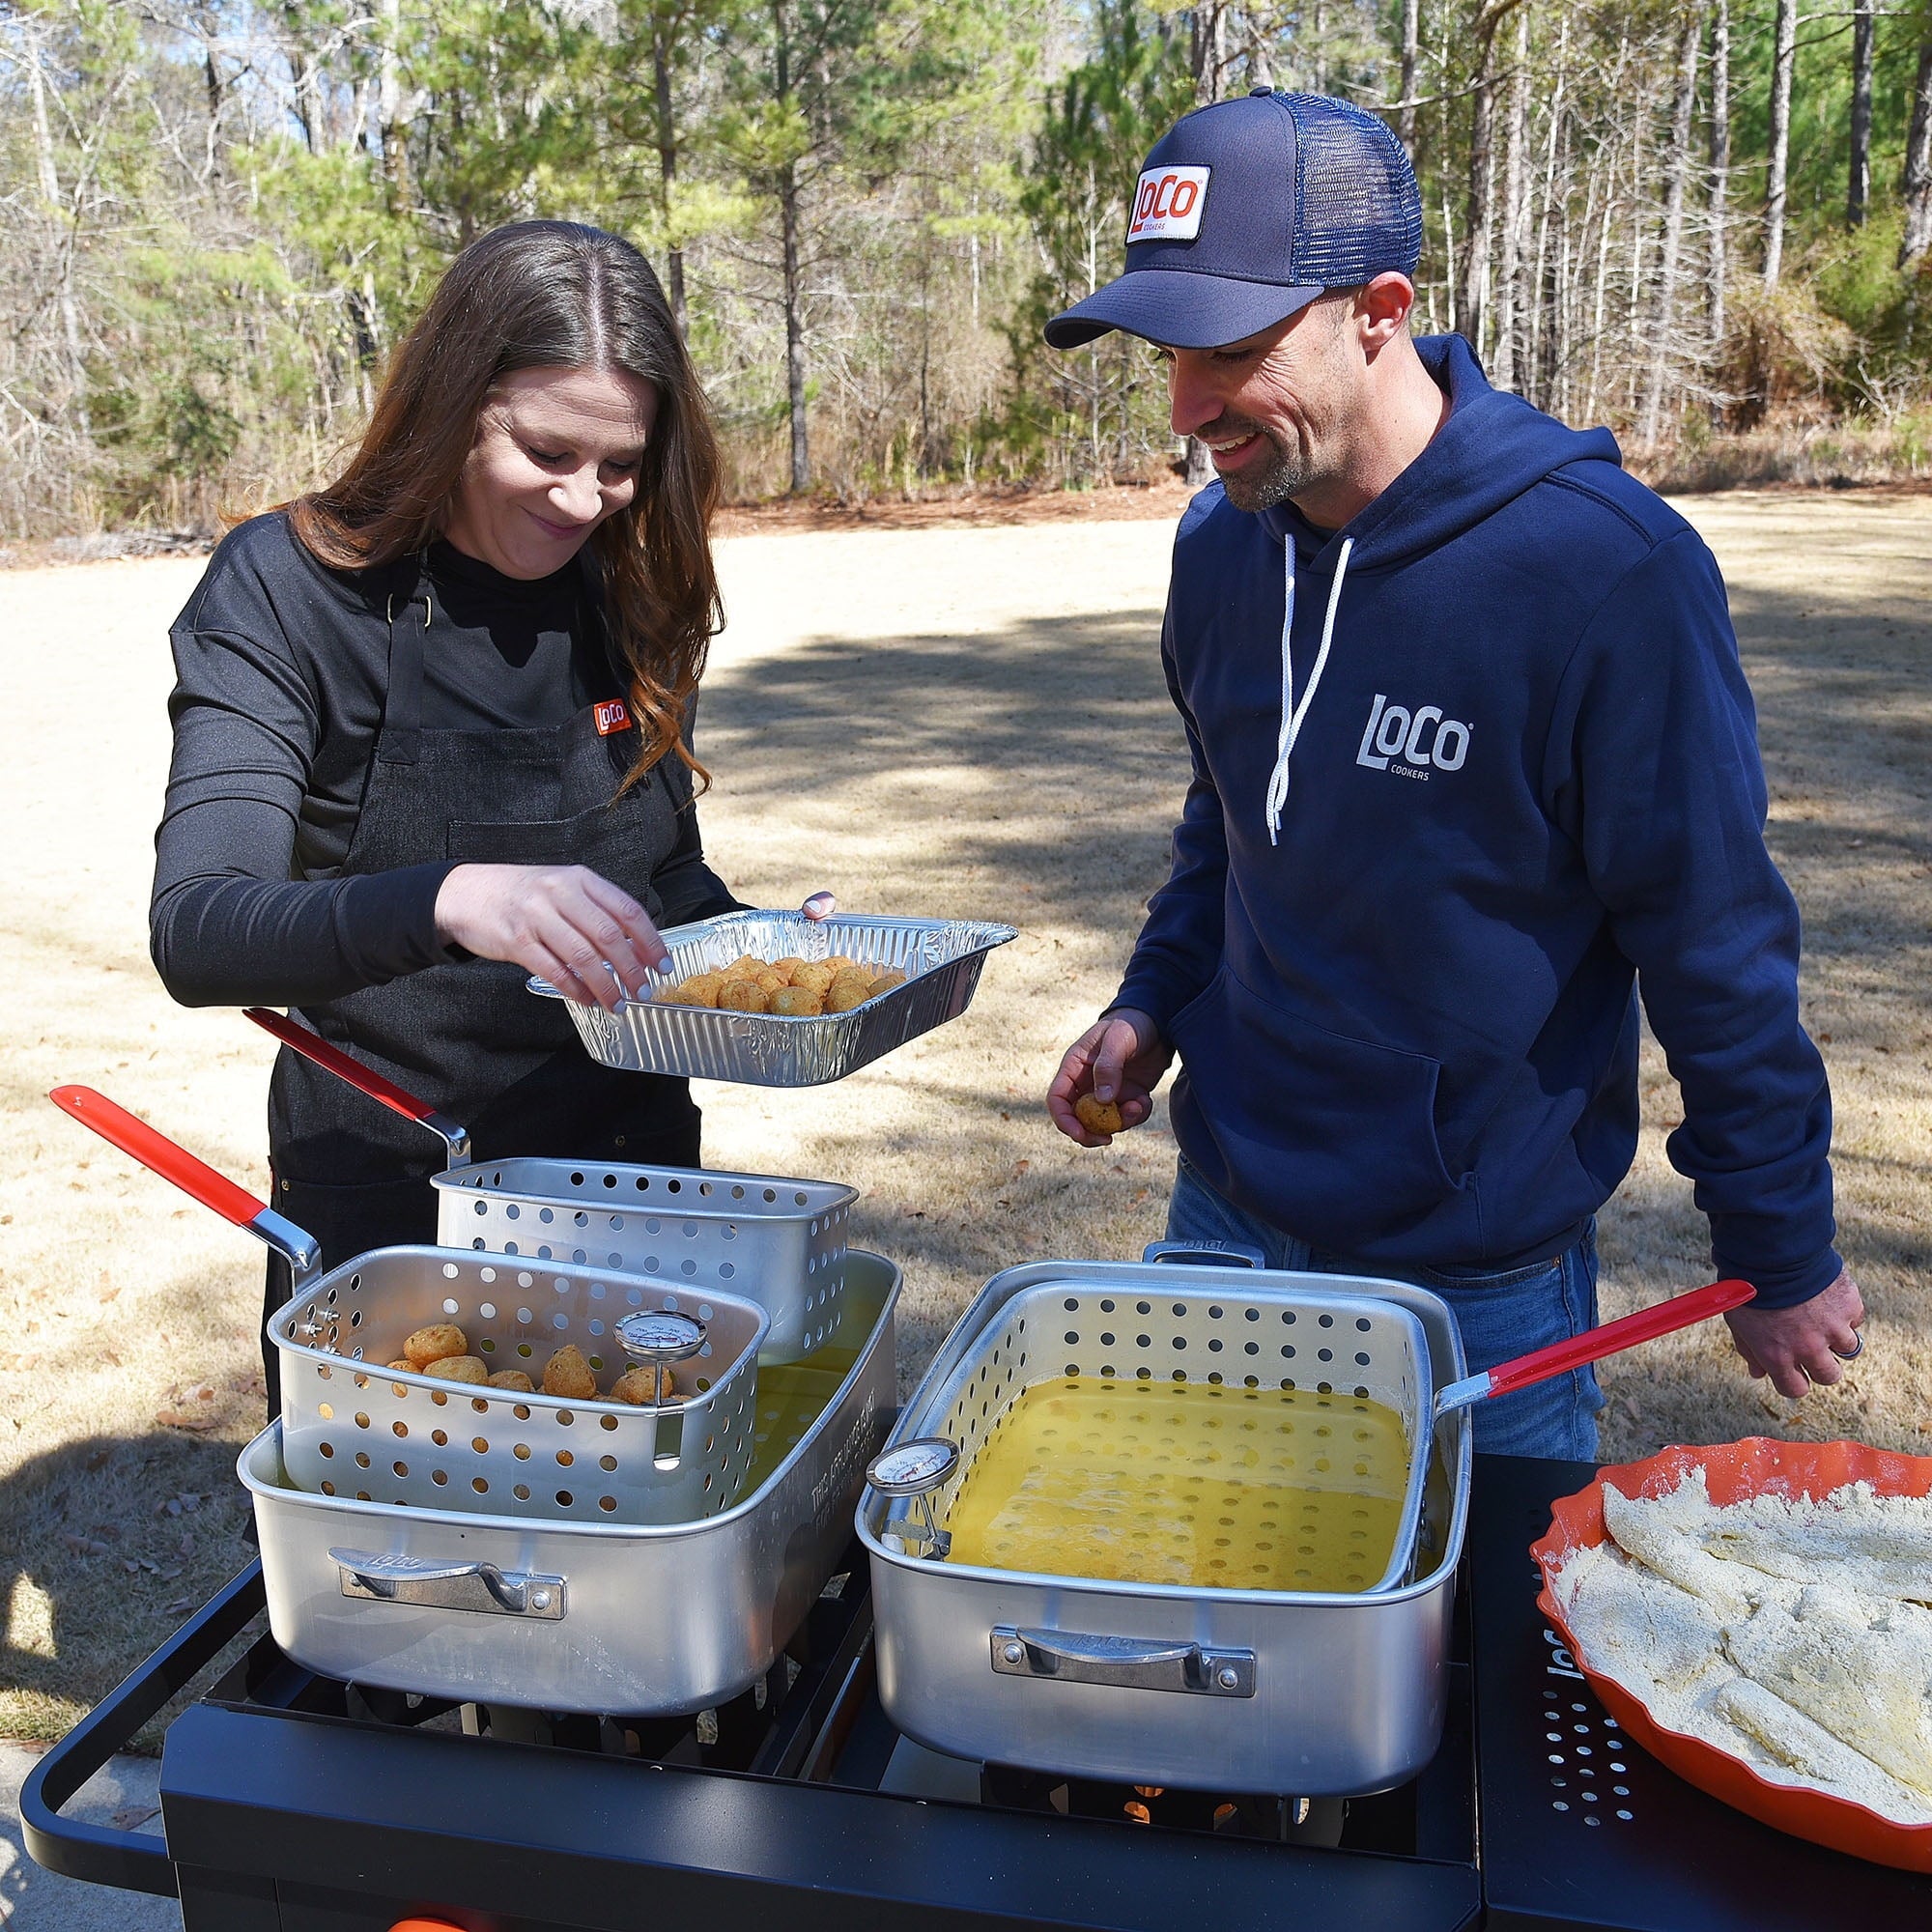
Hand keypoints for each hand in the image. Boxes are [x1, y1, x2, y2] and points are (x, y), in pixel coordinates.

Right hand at [435, 864, 667, 1010]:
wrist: (463, 893)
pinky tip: (587, 999)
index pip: (627, 911)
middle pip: (610, 936)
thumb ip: (594, 909)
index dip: (650, 941)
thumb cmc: (520, 893)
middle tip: (643, 990)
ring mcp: (537, 916)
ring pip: (584, 957)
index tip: (663, 964)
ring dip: (606, 985)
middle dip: (632, 969)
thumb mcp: (561, 886)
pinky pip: (555, 971)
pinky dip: (575, 990)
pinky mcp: (517, 941)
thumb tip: (634, 946)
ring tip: (618, 1003)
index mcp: (580, 879)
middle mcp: (561, 893)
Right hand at [1047, 1008, 1173, 1146]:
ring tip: (1138, 1106)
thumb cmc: (1132, 1024)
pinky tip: (1145, 1100)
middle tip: (1107, 1140)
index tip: (1080, 1133)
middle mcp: (1085, 1083)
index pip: (1057, 1099)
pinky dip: (1136, 1115)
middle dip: (1090, 1133)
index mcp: (1074, 1067)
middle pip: (1076, 1118)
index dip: (1063, 1120)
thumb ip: (1108, 1066)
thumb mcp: (1119, 1039)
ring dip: (1120, 1123)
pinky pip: (1126, 1117)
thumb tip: (1102, 1100)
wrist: (1158, 1021)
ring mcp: (1105, 1091)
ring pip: (1103, 1122)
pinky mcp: (1125, 1096)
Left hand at [1724, 1268, 1866, 1398]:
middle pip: (1828, 1376)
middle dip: (1821, 1365)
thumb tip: (1757, 1373)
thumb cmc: (1747, 1285)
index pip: (1795, 1389)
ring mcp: (1833, 1328)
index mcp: (1778, 1356)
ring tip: (1821, 1317)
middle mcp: (1809, 1348)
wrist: (1770, 1251)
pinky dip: (1846, 1313)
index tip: (1794, 1370)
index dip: (1794, 1381)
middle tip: (1813, 1346)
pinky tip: (1829, 1299)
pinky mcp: (1850, 1306)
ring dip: (1837, 1337)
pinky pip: (1856, 1320)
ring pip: (1849, 1349)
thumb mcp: (1737, 1320)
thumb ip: (1749, 1350)